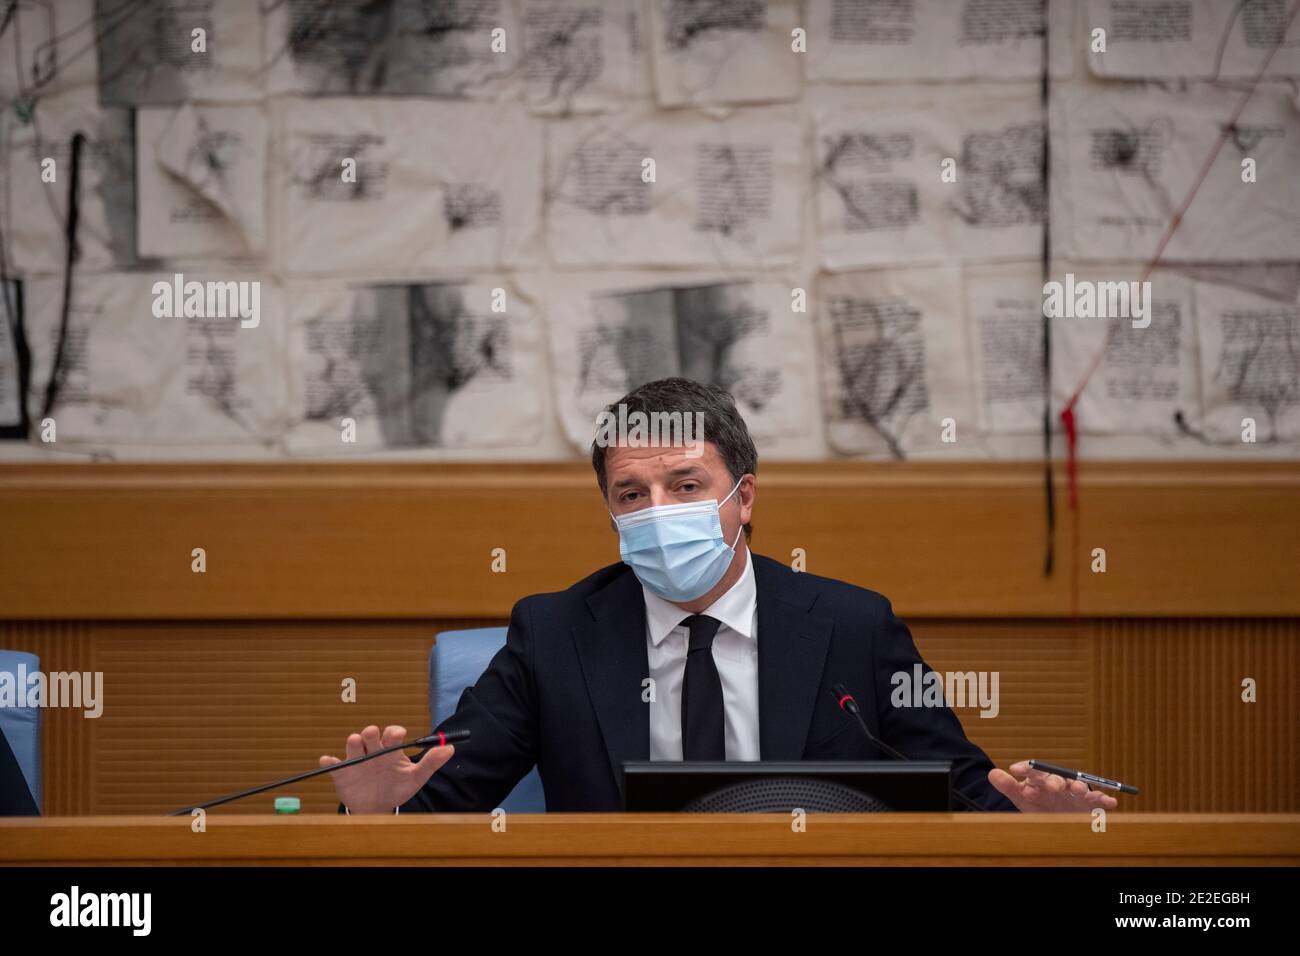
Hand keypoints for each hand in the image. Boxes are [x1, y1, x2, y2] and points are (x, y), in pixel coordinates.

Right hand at [319, 724, 453, 813]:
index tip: (399, 735)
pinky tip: (329, 760)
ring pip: (353, 744)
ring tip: (356, 742)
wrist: (377, 807)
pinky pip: (333, 764)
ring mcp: (356, 760)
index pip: (392, 733)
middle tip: (375, 735)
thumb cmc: (397, 787)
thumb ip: (432, 763)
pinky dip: (330, 761)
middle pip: (371, 734)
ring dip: (354, 742)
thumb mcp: (415, 777)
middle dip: (372, 732)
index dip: (395, 731)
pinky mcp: (342, 772)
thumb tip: (450, 748)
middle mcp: (373, 750)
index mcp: (391, 749)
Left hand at [988, 761, 1119, 812]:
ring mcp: (1074, 791)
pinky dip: (1104, 800)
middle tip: (1051, 786)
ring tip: (1079, 789)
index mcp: (1040, 778)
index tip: (1016, 769)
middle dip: (1054, 780)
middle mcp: (1059, 781)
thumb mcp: (1021, 797)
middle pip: (1057, 777)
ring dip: (1080, 786)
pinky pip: (1098, 799)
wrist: (1056, 817)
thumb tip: (992, 773)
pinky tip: (1110, 802)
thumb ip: (1008, 785)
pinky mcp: (1089, 803)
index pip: (1033, 769)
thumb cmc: (1037, 803)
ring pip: (1078, 785)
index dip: (1025, 768)